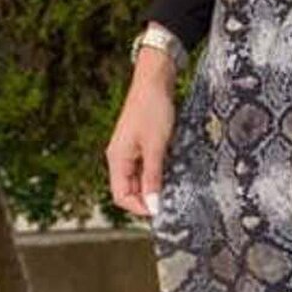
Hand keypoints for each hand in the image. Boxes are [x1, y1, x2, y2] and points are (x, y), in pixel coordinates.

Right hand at [105, 49, 178, 219]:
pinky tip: (172, 171)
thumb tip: (153, 205)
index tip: (160, 211)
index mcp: (117, 159)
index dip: (139, 208)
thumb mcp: (156, 147)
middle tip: (171, 200)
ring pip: (139, 180)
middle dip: (148, 198)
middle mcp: (120, 158)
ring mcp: (130, 151)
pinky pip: (146, 167)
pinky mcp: (140, 145)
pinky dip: (158, 173)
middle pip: (129, 190)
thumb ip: (153, 177)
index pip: (121, 197)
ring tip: (173, 186)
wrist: (155, 80)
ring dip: (154, 186)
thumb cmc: (153, 109)